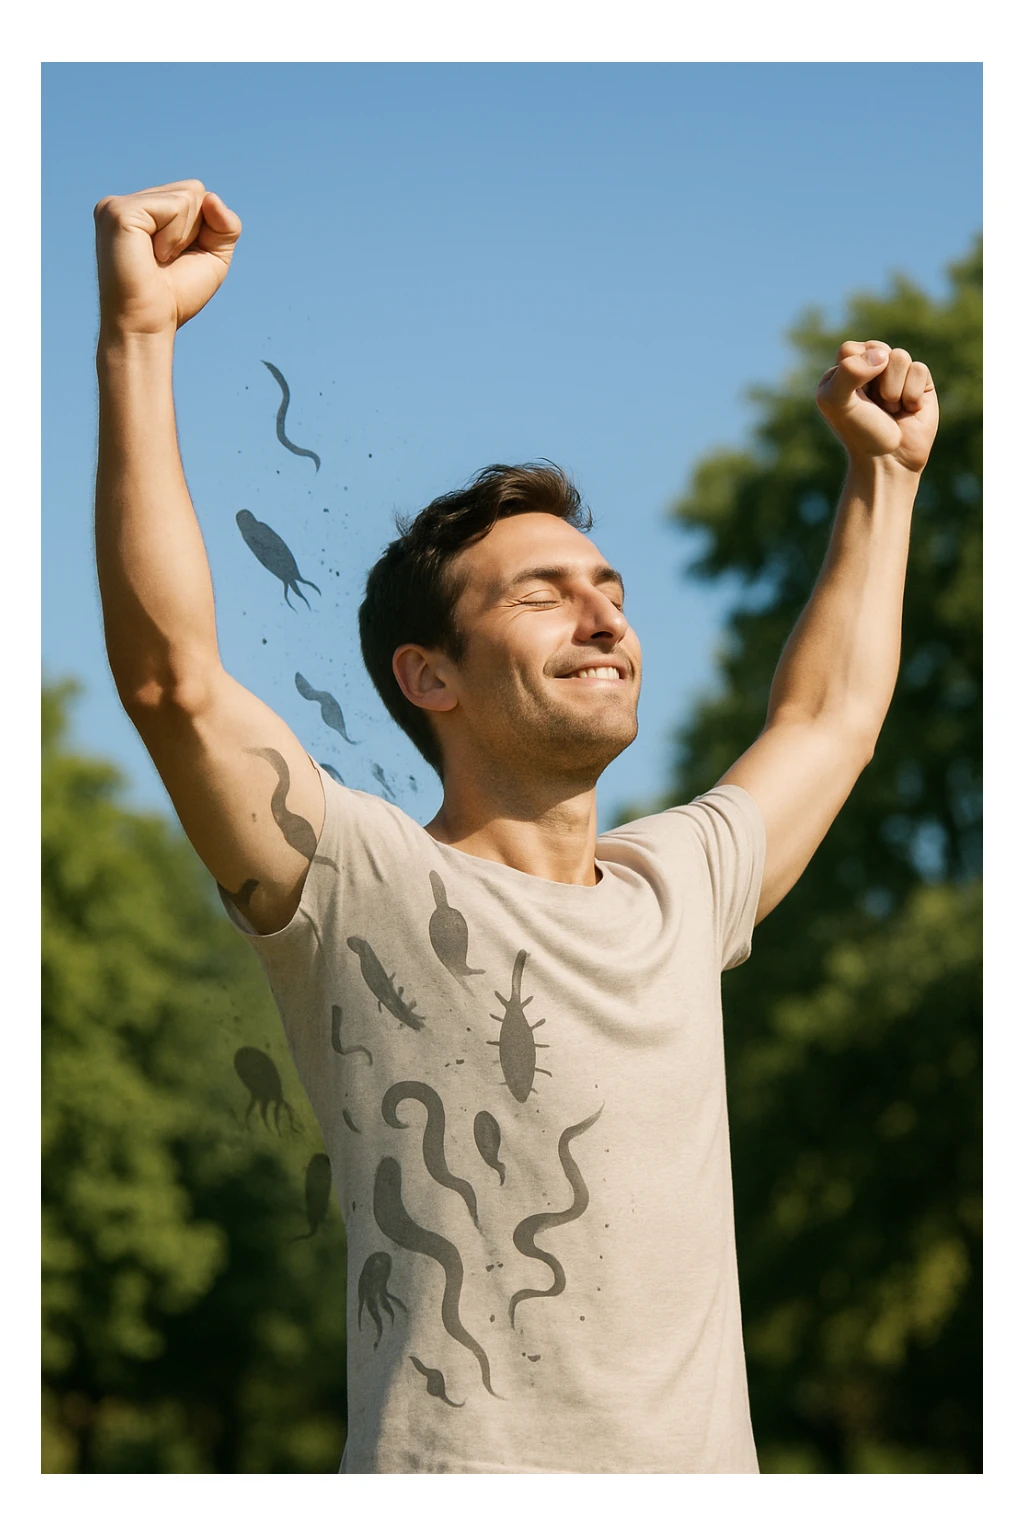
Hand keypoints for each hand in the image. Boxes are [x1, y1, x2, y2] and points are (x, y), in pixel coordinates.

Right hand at [94, 179, 241, 336]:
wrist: (149, 325)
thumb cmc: (176, 296)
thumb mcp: (213, 256)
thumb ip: (225, 224)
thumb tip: (212, 197)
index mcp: (143, 210)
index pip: (194, 193)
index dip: (202, 230)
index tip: (177, 259)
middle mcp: (127, 203)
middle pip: (193, 190)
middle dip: (195, 230)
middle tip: (167, 259)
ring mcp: (118, 205)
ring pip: (187, 196)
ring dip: (184, 236)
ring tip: (158, 258)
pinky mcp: (119, 211)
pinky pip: (175, 206)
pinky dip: (175, 236)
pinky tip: (153, 256)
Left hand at [815, 340, 938, 475]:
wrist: (888, 460)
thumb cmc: (859, 432)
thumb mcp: (838, 402)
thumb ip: (849, 371)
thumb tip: (883, 355)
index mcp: (844, 371)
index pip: (850, 349)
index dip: (854, 372)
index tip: (853, 398)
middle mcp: (870, 368)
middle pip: (878, 349)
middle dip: (876, 380)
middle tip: (874, 405)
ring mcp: (896, 374)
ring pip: (901, 356)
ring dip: (894, 389)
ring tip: (890, 409)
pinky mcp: (919, 382)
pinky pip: (920, 369)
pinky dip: (912, 393)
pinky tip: (909, 409)